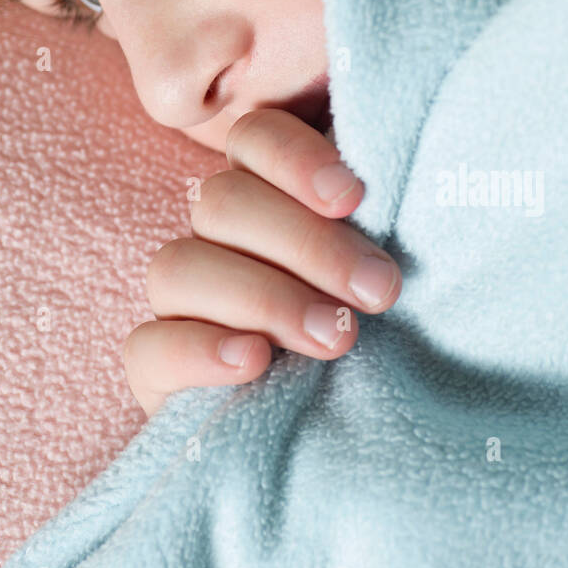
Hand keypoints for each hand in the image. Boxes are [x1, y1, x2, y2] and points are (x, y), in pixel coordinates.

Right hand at [124, 108, 401, 417]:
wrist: (354, 428)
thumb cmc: (382, 325)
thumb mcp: (386, 266)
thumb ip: (383, 223)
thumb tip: (420, 176)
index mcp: (268, 192)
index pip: (253, 139)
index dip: (295, 158)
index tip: (354, 197)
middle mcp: (217, 238)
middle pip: (222, 203)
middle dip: (307, 246)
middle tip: (379, 293)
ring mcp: (182, 302)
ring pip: (177, 267)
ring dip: (263, 297)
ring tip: (336, 338)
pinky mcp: (159, 369)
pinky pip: (147, 347)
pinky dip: (197, 349)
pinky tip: (253, 360)